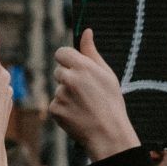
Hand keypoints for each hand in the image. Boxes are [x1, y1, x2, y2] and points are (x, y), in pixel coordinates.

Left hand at [51, 30, 141, 162]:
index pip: (62, 52)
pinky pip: (56, 104)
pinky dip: (64, 110)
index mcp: (82, 66)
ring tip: (85, 107)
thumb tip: (86, 31)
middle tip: (85, 92)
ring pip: (59, 90)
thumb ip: (92, 52)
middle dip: (68, 78)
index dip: (67, 59)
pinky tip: (78, 115)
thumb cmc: (111, 102)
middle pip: (59, 71)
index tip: (74, 66)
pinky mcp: (55, 110)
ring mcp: (60, 95)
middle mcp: (69, 79)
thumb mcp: (107, 74)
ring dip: (67, 96)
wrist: (109, 134)